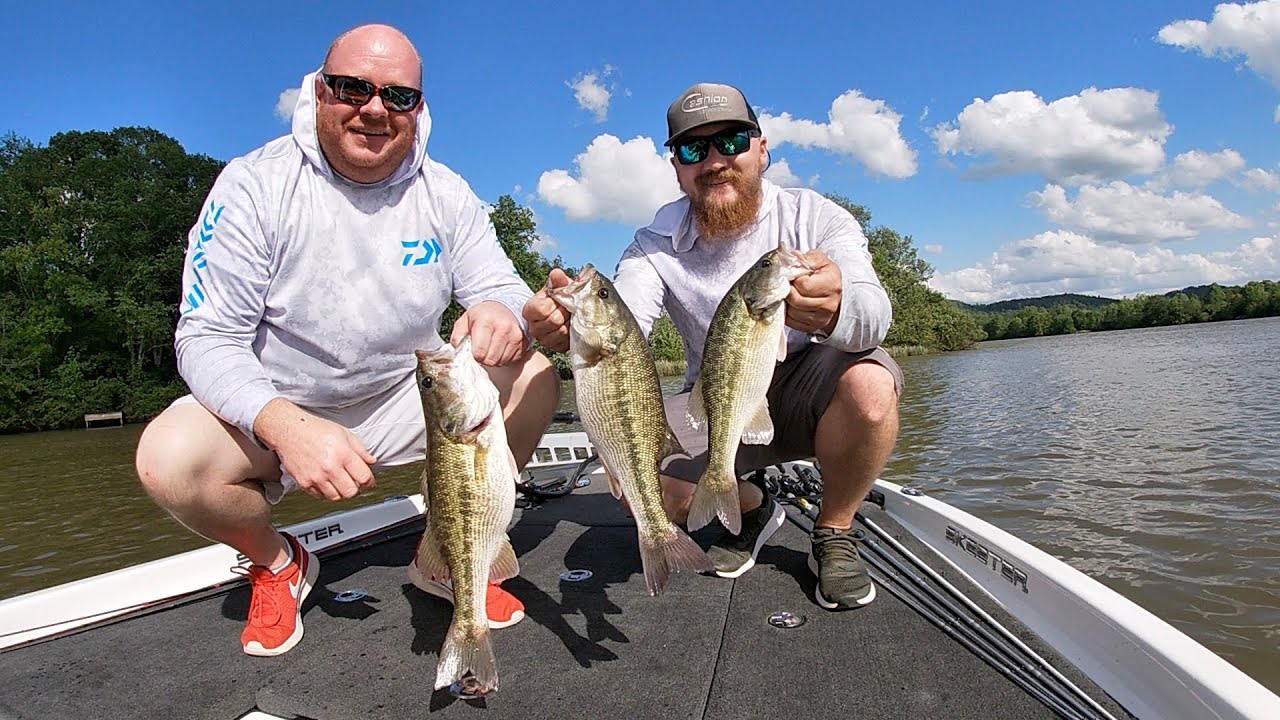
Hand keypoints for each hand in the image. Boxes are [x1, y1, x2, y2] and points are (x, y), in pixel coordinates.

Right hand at [254, 398, 376, 501]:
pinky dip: (326, 491)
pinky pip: (320, 496)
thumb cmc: (316, 430)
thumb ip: (360, 450)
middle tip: (354, 481)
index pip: (364, 478)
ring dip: (341, 491)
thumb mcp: (344, 434)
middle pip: (351, 492)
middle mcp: (330, 468)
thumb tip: (372, 462)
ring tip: (339, 481)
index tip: (369, 482)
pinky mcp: (304, 483)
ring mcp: (316, 477)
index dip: (370, 482)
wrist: (289, 430)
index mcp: (343, 454)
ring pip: (336, 497)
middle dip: (356, 488)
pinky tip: (326, 480)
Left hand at [451, 300, 526, 365]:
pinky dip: (504, 358)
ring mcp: (516, 336)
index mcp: (486, 321)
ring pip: (501, 362)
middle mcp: (504, 328)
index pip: (479, 352)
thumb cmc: (483, 315)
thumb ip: (457, 336)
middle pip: (490, 360)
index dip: (474, 355)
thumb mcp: (465, 320)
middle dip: (484, 359)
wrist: (506, 307)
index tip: (474, 350)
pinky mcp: (524, 343)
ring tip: (492, 347)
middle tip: (482, 350)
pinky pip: (511, 361)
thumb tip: (457, 352)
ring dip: (494, 359)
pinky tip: (501, 348)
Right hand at [521, 268, 572, 352]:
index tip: (559, 299)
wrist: (561, 312)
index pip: (541, 308)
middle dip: (566, 311)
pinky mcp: (556, 348)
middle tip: (570, 307)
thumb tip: (557, 273)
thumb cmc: (558, 298)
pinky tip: (573, 325)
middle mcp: (534, 328)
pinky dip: (574, 332)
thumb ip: (557, 280)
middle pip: (554, 320)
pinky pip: (568, 342)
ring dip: (571, 322)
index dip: (554, 303)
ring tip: (572, 316)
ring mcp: (545, 340)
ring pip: (562, 332)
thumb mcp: (557, 286)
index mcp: (530, 310)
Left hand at [786, 249, 841, 334]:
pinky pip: (791, 322)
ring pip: (792, 312)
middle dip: (787, 290)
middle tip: (786, 284)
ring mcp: (820, 319)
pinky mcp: (812, 327)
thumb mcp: (820, 261)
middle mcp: (828, 305)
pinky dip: (786, 312)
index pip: (803, 284)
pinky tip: (789, 303)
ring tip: (788, 293)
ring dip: (785, 301)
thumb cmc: (826, 276)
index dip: (793, 278)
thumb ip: (806, 258)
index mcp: (831, 286)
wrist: (836, 296)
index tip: (792, 275)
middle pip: (796, 300)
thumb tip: (791, 257)